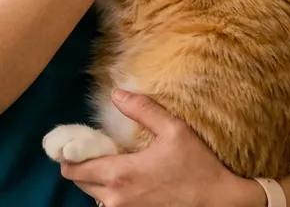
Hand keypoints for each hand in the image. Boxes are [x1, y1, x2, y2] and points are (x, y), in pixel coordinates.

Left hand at [62, 90, 266, 206]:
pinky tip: (129, 181)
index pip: (73, 168)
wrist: (218, 203)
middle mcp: (115, 199)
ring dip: (96, 181)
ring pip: (93, 195)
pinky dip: (111, 193)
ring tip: (116, 164)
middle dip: (83, 165)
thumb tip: (116, 94)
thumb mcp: (174, 130)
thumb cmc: (197, 166)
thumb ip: (143, 110)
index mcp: (120, 174)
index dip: (70, 154)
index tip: (79, 142)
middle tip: (100, 150)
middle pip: (79, 182)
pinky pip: (110, 206)